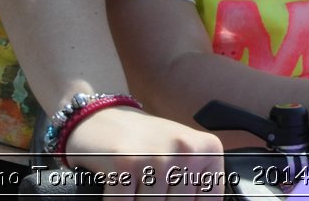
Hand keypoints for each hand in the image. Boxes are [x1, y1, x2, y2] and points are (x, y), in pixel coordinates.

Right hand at [64, 105, 223, 198]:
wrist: (101, 116)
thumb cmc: (144, 139)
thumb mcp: (180, 154)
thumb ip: (194, 182)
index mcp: (206, 149)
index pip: (206, 200)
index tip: (170, 193)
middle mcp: (186, 149)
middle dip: (159, 200)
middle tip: (148, 184)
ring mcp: (157, 156)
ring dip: (139, 199)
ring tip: (135, 183)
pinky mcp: (127, 164)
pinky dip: (117, 200)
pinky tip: (118, 187)